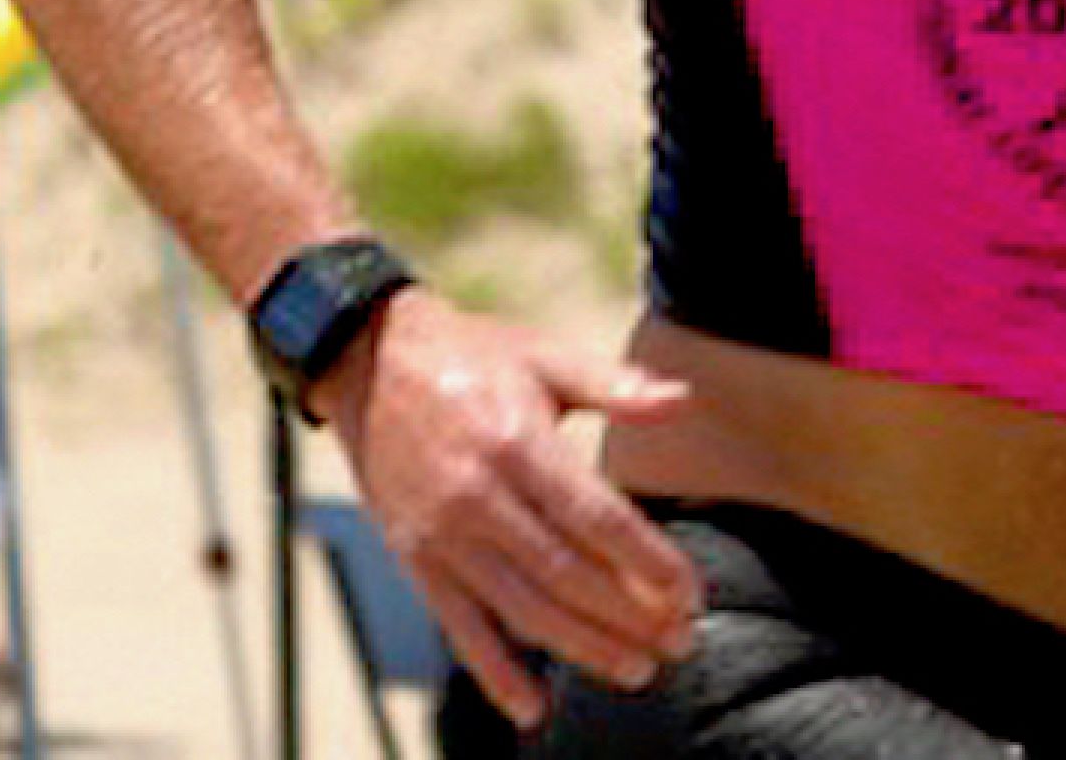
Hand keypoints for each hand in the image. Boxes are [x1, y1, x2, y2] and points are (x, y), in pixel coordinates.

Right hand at [317, 289, 700, 729]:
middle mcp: (481, 497)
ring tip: (638, 670)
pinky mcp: (416, 560)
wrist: (372, 361)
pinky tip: (533, 709)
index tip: (692, 594)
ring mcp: (444, 536)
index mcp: (520, 443)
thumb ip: (614, 386)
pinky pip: (459, 628)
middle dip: (630, 616)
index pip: (597, 518)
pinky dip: (495, 673)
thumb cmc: (475, 357)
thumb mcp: (545, 357)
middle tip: (681, 643)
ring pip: (522, 609)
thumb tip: (682, 400)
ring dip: (582, 648)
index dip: (649, 561)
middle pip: (567, 574)